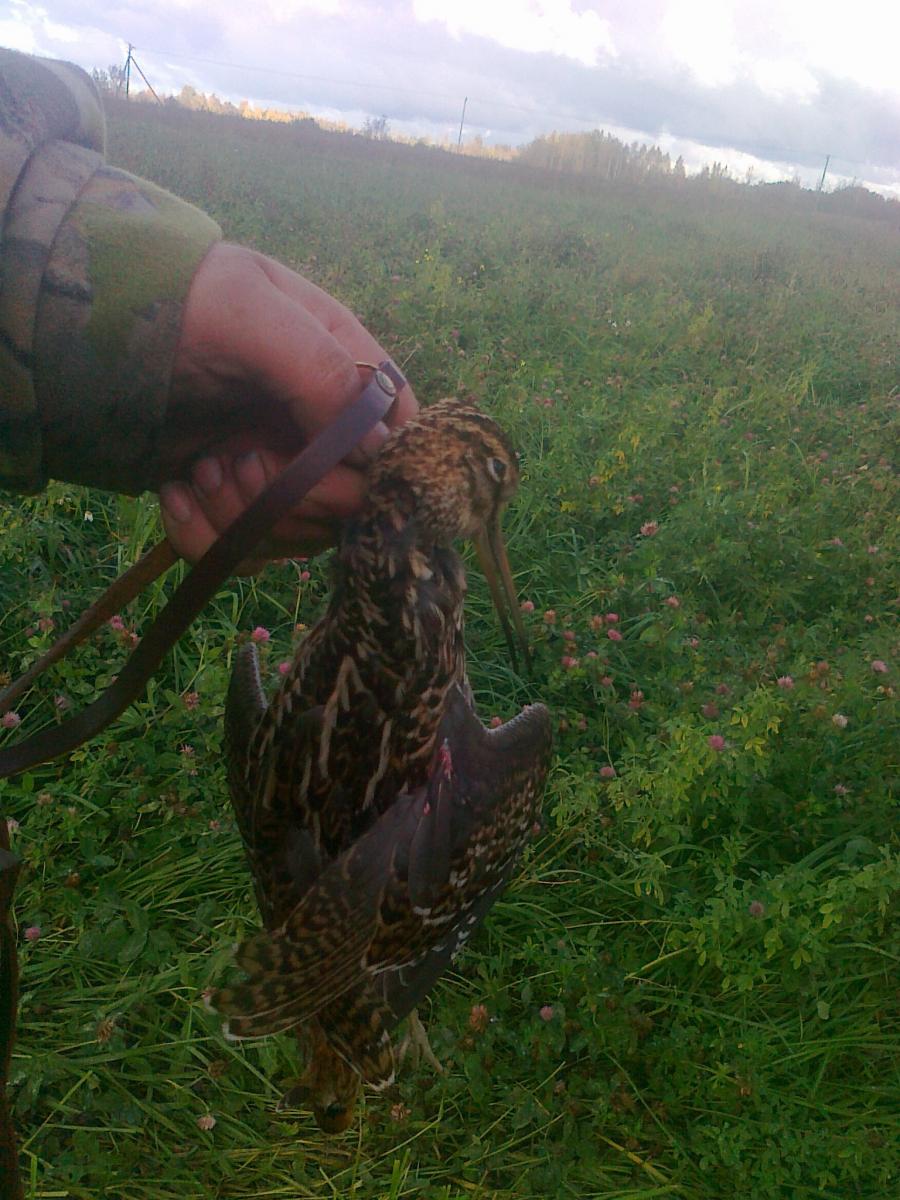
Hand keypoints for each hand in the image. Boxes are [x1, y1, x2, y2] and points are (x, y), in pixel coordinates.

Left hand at [157, 243, 416, 564]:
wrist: (88, 329)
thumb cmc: (178, 302)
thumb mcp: (253, 315)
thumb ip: (324, 372)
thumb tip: (382, 448)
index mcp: (344, 371)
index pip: (398, 437)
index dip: (374, 468)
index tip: (330, 469)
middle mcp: (319, 427)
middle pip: (350, 505)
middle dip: (291, 498)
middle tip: (236, 460)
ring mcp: (276, 470)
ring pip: (295, 537)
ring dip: (240, 517)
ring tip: (200, 468)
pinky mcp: (232, 503)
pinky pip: (242, 553)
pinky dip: (206, 539)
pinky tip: (176, 493)